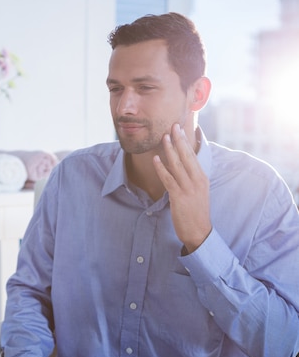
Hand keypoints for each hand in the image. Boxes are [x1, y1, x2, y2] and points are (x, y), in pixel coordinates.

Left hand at [153, 124, 211, 253]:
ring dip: (170, 150)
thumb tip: (181, 166)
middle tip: (173, 125)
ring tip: (164, 137)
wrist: (199, 232)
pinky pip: (169, 179)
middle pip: (187, 156)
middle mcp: (197, 180)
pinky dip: (161, 168)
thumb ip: (190, 178)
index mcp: (202, 178)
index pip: (193, 155)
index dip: (185, 141)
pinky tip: (155, 159)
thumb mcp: (197, 191)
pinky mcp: (179, 197)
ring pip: (177, 165)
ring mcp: (188, 188)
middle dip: (179, 139)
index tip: (180, 129)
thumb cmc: (196, 212)